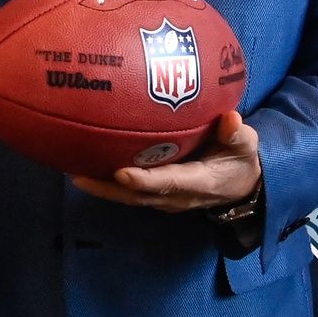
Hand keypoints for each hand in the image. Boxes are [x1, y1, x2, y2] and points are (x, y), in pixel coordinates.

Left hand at [71, 112, 261, 211]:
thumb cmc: (241, 160)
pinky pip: (129, 193)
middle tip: (77, 174)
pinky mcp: (157, 194)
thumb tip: (230, 118)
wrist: (243, 186)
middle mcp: (177, 196)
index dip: (145, 180)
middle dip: (107, 188)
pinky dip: (107, 185)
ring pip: (128, 197)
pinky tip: (84, 168)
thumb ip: (237, 134)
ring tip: (71, 171)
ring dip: (101, 188)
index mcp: (199, 183)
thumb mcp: (246, 146)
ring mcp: (165, 198)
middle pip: (137, 195)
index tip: (122, 172)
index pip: (169, 183)